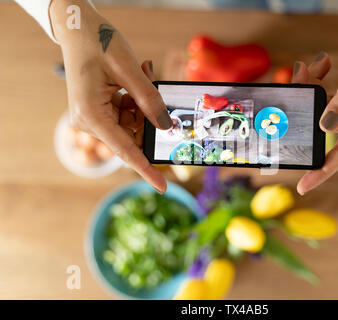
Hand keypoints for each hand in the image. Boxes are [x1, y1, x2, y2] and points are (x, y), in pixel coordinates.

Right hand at [50, 0, 171, 192]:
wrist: (77, 28)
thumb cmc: (98, 42)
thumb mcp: (128, 69)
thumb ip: (149, 99)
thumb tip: (165, 126)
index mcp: (92, 115)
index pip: (125, 151)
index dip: (146, 169)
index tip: (162, 186)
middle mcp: (90, 121)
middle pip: (131, 135)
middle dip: (148, 115)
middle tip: (153, 82)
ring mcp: (93, 117)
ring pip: (132, 124)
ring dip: (143, 104)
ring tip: (142, 73)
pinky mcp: (98, 110)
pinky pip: (126, 114)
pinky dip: (136, 101)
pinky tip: (135, 80)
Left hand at [296, 18, 337, 194]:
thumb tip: (326, 127)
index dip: (322, 172)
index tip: (303, 187)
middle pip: (323, 129)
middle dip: (305, 113)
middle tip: (299, 79)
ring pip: (319, 112)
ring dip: (309, 90)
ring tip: (308, 67)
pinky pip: (322, 101)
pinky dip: (315, 85)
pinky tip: (317, 67)